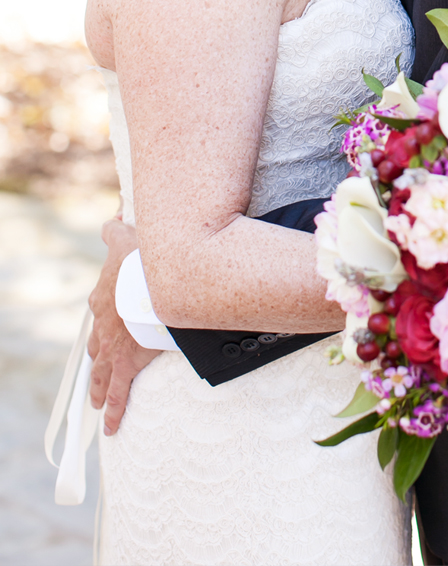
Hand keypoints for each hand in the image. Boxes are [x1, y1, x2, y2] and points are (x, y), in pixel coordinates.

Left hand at [87, 216, 159, 435]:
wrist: (155, 284)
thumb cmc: (144, 260)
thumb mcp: (128, 238)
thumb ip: (117, 230)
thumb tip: (112, 217)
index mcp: (104, 297)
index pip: (101, 307)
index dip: (107, 314)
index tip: (112, 322)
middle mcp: (102, 325)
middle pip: (97, 344)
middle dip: (99, 358)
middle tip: (100, 369)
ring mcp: (111, 347)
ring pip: (99, 372)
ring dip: (97, 388)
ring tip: (95, 402)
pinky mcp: (125, 364)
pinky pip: (116, 393)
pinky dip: (112, 411)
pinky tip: (108, 427)